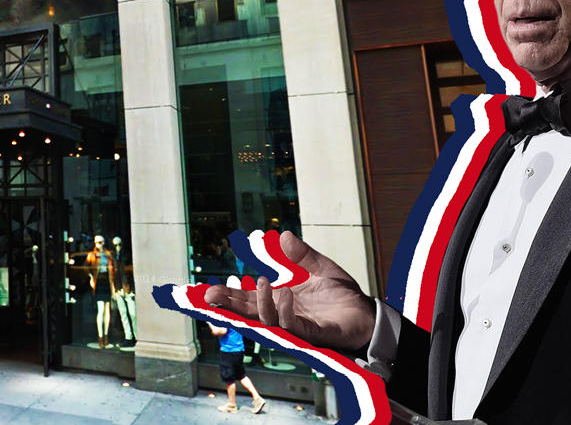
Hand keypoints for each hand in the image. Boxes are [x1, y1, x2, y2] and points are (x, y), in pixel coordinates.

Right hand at [204, 231, 375, 351]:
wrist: (366, 314)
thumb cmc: (341, 296)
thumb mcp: (320, 268)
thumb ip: (301, 254)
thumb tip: (283, 235)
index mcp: (279, 300)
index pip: (246, 299)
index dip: (227, 295)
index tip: (204, 291)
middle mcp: (282, 316)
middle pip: (248, 313)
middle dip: (228, 305)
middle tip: (209, 295)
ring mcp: (296, 327)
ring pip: (267, 321)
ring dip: (260, 303)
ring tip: (263, 281)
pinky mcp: (313, 335)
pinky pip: (293, 327)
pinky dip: (285, 311)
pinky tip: (285, 293)